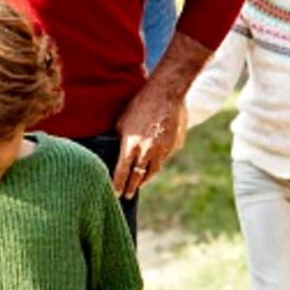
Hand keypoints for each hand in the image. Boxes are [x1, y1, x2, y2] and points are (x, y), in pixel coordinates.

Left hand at [112, 79, 186, 198]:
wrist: (166, 93)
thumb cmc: (138, 104)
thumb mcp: (121, 122)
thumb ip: (119, 140)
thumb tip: (116, 151)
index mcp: (131, 146)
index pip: (122, 172)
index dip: (118, 184)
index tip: (115, 194)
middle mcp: (147, 151)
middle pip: (138, 176)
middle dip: (132, 187)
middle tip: (127, 196)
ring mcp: (163, 150)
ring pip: (153, 170)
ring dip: (145, 178)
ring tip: (139, 183)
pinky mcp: (174, 146)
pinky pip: (164, 159)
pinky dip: (156, 163)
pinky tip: (152, 164)